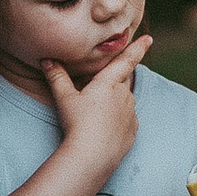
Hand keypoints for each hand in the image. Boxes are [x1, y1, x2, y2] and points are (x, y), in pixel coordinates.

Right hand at [44, 32, 150, 178]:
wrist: (91, 156)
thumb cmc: (77, 124)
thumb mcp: (64, 99)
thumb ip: (57, 77)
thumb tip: (47, 60)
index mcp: (109, 83)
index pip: (127, 60)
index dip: (138, 48)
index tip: (149, 38)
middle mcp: (124, 95)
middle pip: (124, 80)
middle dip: (117, 79)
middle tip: (104, 85)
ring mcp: (130, 113)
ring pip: (125, 100)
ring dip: (116, 101)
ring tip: (97, 112)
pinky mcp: (133, 130)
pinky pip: (127, 119)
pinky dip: (118, 119)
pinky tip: (105, 127)